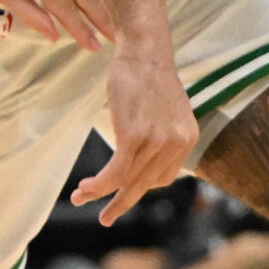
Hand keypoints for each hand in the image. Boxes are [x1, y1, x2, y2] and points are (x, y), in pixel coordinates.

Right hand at [71, 51, 197, 227]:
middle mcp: (177, 143)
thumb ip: (159, 134)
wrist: (144, 50)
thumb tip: (142, 153)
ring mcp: (158, 141)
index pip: (164, 177)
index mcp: (187, 139)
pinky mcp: (137, 135)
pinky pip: (117, 171)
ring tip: (81, 199)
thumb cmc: (147, 75)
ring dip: (102, 195)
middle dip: (122, 203)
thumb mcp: (163, 109)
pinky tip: (86, 189)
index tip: (123, 189)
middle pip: (146, 184)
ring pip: (128, 180)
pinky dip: (100, 184)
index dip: (141, 186)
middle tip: (106, 218)